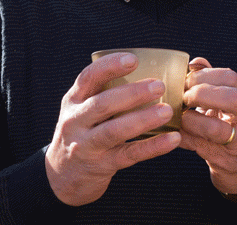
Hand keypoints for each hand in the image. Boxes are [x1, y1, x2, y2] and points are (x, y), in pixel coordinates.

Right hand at [45, 52, 181, 205]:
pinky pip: (129, 154)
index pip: (88, 78)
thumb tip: (148, 74)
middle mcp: (75, 122)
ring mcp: (86, 146)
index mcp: (73, 101)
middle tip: (159, 86)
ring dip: (142, 119)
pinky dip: (152, 147)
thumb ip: (103, 94)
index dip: (109, 67)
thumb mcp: (81, 111)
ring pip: (114, 131)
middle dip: (131, 94)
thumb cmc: (82, 134)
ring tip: (167, 111)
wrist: (63, 176)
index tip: (133, 59)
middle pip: (102, 104)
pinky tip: (172, 139)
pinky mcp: (101, 166)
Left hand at [179, 57, 236, 195]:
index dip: (204, 75)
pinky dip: (188, 137)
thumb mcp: (226, 104)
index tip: (185, 79)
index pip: (230, 77)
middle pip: (234, 98)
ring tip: (181, 116)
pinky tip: (176, 133)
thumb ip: (211, 83)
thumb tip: (195, 62)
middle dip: (203, 93)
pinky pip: (206, 146)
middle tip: (183, 97)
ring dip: (195, 119)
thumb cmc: (231, 129)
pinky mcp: (227, 159)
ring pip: (220, 126)